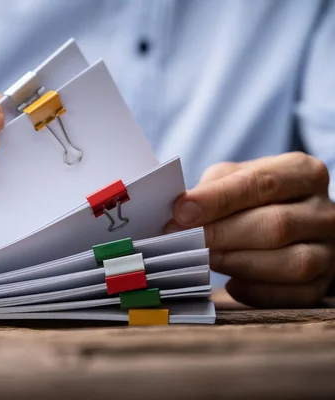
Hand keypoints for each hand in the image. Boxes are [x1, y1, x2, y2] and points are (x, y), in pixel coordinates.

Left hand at [165, 152, 334, 307]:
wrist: (286, 221)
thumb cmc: (250, 198)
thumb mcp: (232, 179)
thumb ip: (210, 190)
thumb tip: (180, 213)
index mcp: (302, 173)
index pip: (260, 183)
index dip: (218, 199)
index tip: (181, 212)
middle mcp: (324, 210)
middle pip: (276, 225)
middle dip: (222, 235)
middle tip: (183, 241)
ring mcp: (330, 248)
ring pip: (293, 263)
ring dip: (239, 264)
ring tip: (205, 260)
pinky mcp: (324, 282)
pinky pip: (296, 295)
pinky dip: (259, 293)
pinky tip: (232, 284)